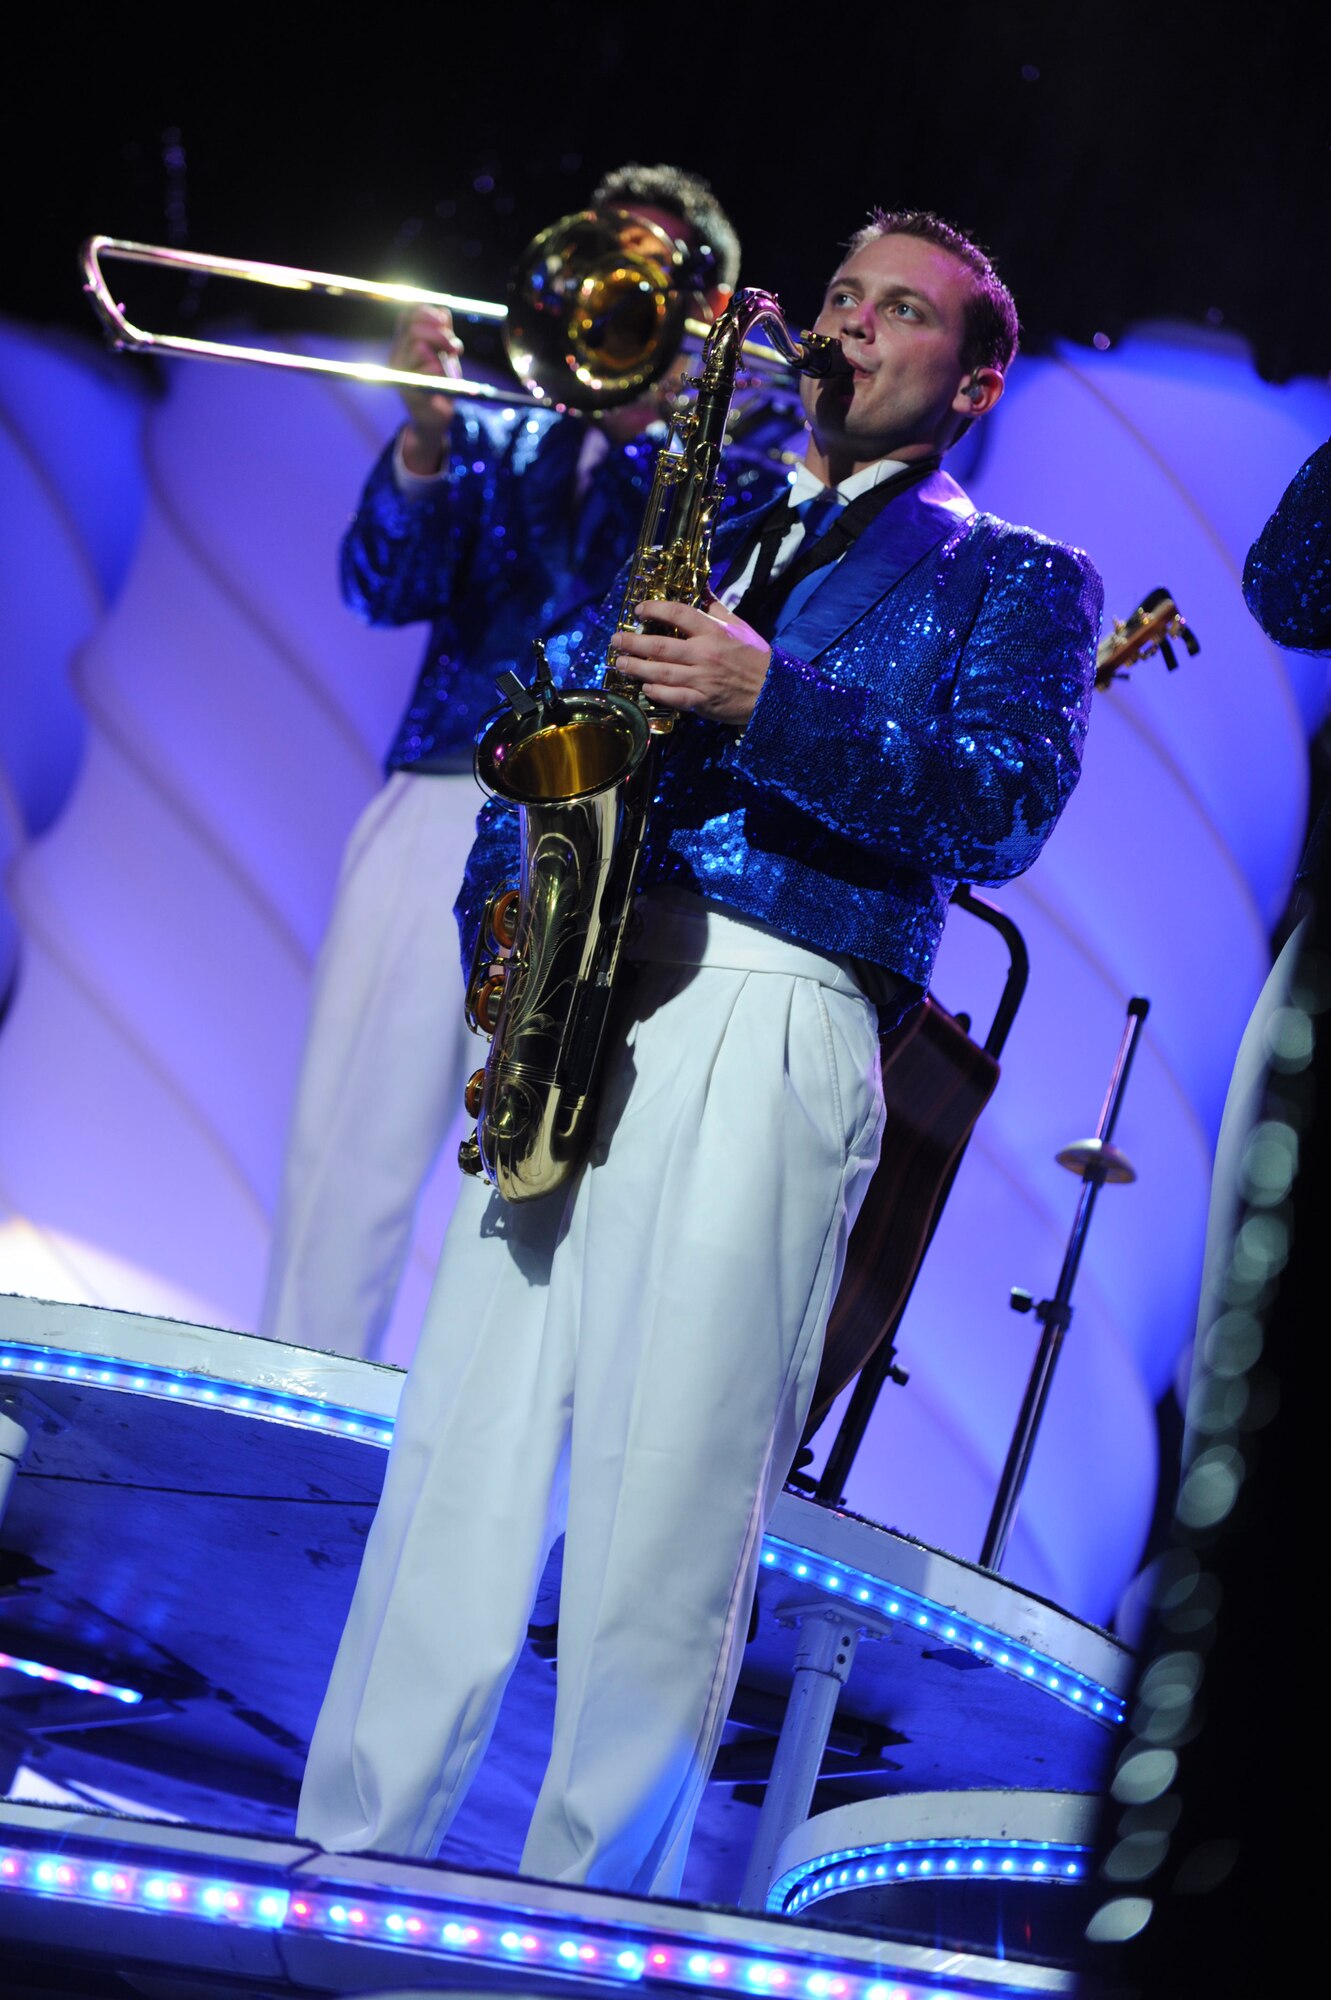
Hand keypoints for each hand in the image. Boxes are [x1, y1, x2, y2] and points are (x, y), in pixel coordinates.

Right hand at [389, 306, 463, 472]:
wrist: (434, 420)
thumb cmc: (439, 386)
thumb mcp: (444, 355)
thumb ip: (443, 334)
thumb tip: (443, 310)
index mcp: (403, 345)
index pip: (407, 316)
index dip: (426, 312)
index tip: (444, 320)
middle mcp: (397, 357)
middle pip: (413, 329)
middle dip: (439, 333)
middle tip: (454, 347)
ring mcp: (401, 375)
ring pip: (419, 347)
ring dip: (442, 351)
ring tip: (452, 362)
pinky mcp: (410, 392)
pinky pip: (429, 369)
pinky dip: (444, 371)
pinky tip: (445, 381)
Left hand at [612, 596, 770, 725]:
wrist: (774, 693)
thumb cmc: (756, 659)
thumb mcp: (740, 627)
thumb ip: (717, 609)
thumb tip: (702, 589)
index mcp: (714, 632)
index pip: (678, 614)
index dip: (654, 609)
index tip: (638, 610)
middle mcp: (704, 654)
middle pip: (659, 646)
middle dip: (632, 643)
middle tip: (615, 641)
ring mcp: (702, 679)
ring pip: (660, 672)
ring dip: (636, 667)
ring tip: (620, 664)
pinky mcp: (702, 702)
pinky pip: (672, 696)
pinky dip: (655, 691)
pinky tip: (644, 686)